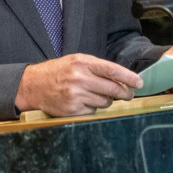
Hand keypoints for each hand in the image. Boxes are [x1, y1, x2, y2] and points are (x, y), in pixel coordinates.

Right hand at [15, 53, 143, 115]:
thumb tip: (121, 79)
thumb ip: (97, 68)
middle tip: (129, 94)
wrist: (32, 85)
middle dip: (124, 93)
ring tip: (95, 95)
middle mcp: (80, 78)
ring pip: (105, 102)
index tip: (139, 83)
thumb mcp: (76, 61)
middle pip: (112, 89)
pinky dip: (92, 108)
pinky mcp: (72, 109)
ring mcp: (76, 95)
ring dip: (106, 101)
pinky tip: (83, 102)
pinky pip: (93, 111)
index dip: (129, 77)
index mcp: (82, 63)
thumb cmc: (57, 72)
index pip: (112, 70)